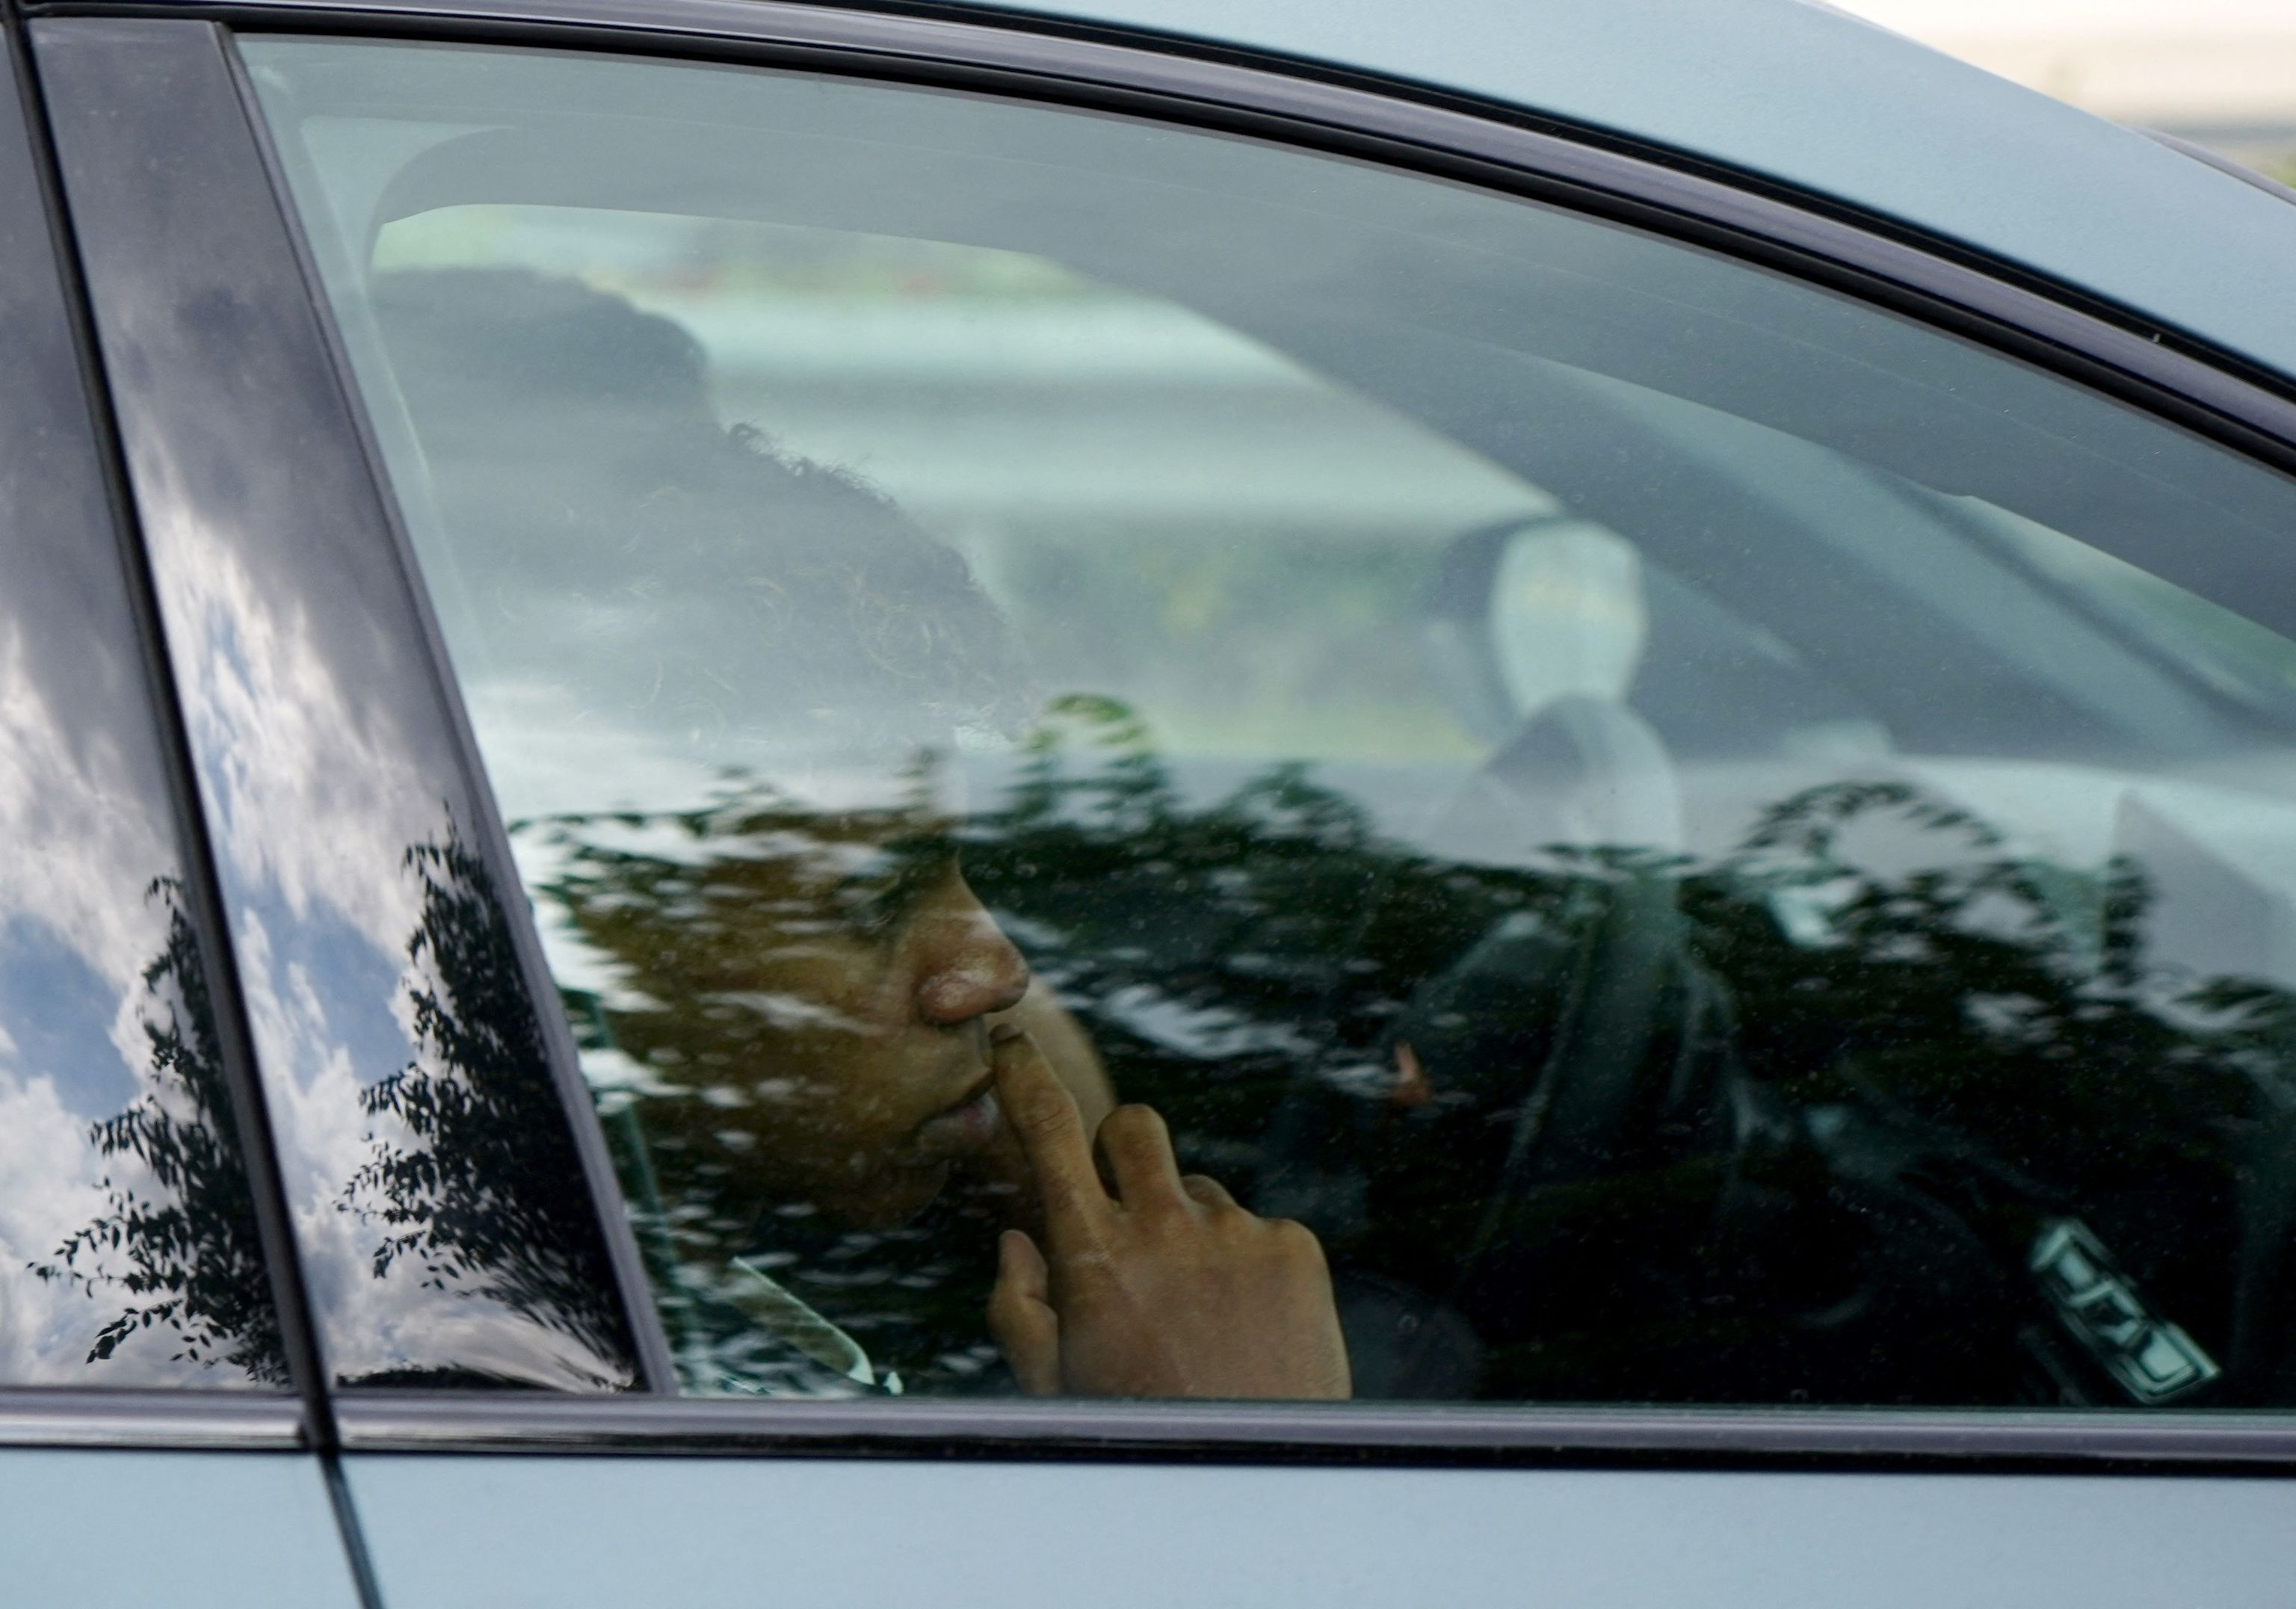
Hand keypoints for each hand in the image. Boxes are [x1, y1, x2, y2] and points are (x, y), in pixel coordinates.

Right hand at [985, 1025, 1350, 1399]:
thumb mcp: (1057, 1387)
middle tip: (1128, 1201)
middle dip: (1122, 1148)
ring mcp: (1234, 1232)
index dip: (1026, 1077)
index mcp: (1092, 1256)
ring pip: (1200, 1191)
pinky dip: (1248, 1263)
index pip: (1049, 1135)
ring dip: (1192, 1229)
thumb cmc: (1146, 1430)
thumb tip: (1016, 1240)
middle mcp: (1163, 1228)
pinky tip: (1249, 1325)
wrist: (1261, 1476)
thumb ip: (1020, 1309)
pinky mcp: (1294, 1245)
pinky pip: (1259, 1227)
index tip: (1014, 1044)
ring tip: (1203, 1315)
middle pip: (1133, 1128)